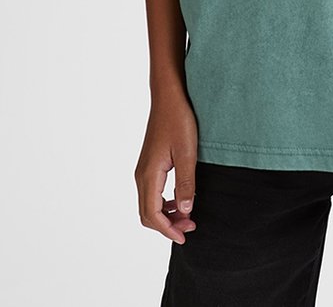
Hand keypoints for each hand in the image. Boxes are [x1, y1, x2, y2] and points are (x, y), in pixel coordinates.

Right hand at [135, 89, 198, 243]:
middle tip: (190, 227)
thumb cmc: (179, 120)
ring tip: (188, 216)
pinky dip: (164, 203)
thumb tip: (186, 210)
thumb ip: (186, 183)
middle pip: (147, 214)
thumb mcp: (187, 153)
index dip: (168, 230)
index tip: (185, 236)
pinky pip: (152, 193)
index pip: (152, 214)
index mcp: (149, 174)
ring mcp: (144, 170)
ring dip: (166, 215)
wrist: (169, 97)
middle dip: (167, 225)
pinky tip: (181, 199)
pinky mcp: (149, 164)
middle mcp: (142, 175)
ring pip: (149, 204)